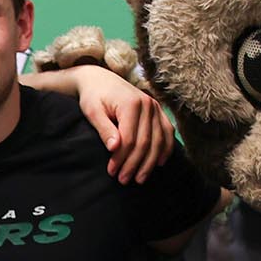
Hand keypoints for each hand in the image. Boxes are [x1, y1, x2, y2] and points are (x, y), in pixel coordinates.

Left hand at [71, 68, 172, 183]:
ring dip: (150, 162)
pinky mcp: (159, 110)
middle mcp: (147, 104)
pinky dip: (165, 149)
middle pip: (145, 142)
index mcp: (131, 103)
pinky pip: (167, 132)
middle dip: (134, 164)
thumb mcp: (93, 112)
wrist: (100, 80)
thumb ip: (104, 129)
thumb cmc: (93, 97)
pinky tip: (159, 163)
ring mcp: (155, 107)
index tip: (112, 172)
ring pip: (158, 140)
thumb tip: (114, 148)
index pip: (129, 139)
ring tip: (139, 179)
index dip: (121, 159)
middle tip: (123, 180)